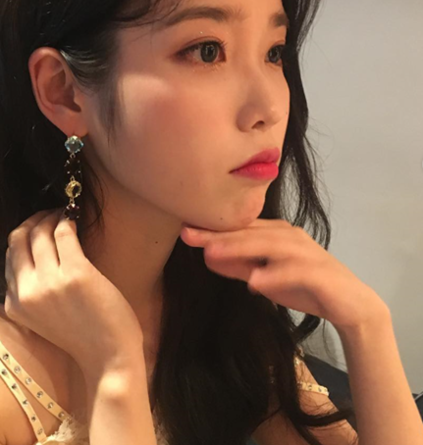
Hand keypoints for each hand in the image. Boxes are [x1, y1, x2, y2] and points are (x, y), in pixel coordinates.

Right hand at [4, 208, 144, 380]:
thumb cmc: (82, 337)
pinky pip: (64, 234)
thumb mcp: (41, 318)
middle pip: (17, 240)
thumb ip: (31, 292)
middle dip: (32, 221)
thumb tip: (34, 254)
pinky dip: (67, 220)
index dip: (22, 238)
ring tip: (62, 213)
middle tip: (48, 215)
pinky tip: (74, 219)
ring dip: (49, 216)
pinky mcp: (75, 273)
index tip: (36, 229)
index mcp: (15, 305)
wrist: (108, 357)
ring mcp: (50, 282)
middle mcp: (26, 292)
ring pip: (39, 233)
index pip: (8, 258)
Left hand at [180, 219, 387, 331]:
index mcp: (276, 234)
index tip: (183, 230)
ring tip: (212, 252)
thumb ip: (239, 266)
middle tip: (188, 235)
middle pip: (250, 233)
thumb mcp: (265, 277)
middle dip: (218, 234)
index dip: (212, 229)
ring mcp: (307, 253)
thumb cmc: (305, 285)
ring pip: (270, 246)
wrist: (351, 305)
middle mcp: (290, 237)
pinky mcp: (321, 273)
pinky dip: (276, 276)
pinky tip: (256, 283)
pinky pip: (297, 272)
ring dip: (241, 248)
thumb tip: (207, 257)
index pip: (240, 229)